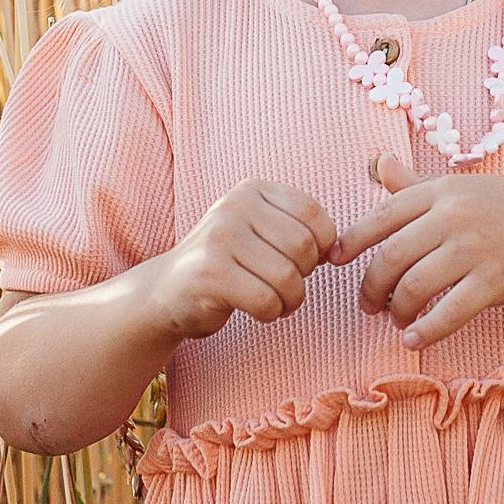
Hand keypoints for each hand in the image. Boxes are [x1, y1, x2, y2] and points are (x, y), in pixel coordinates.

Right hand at [155, 178, 336, 338]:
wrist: (166, 291)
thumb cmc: (227, 264)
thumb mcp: (259, 232)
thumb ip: (296, 229)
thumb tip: (337, 248)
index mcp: (250, 190)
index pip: (312, 212)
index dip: (322, 245)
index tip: (305, 262)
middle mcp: (233, 207)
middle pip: (303, 246)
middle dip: (304, 276)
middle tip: (286, 287)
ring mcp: (218, 239)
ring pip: (287, 277)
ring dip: (290, 300)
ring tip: (275, 302)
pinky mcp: (209, 275)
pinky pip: (266, 300)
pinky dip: (271, 313)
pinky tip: (259, 311)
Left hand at [334, 155, 503, 350]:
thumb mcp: (465, 188)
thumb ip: (417, 184)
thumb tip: (377, 165)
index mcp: (444, 189)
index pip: (382, 215)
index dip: (351, 241)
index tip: (335, 261)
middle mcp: (457, 213)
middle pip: (391, 256)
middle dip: (371, 287)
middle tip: (369, 304)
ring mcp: (477, 247)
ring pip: (413, 286)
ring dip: (396, 311)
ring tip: (396, 320)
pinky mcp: (497, 280)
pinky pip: (447, 312)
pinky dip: (425, 330)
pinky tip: (414, 339)